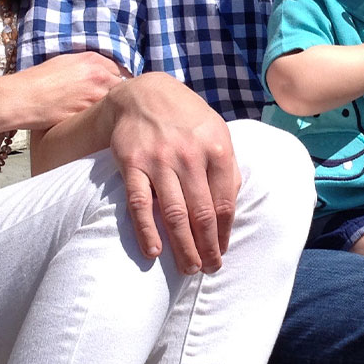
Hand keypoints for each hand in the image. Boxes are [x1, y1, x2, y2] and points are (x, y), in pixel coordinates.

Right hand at [15, 50, 126, 123]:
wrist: (22, 98)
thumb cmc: (37, 80)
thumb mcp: (64, 62)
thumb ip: (86, 65)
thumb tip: (100, 72)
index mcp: (91, 60)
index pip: (119, 69)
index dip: (115, 79)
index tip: (113, 87)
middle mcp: (97, 75)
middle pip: (121, 85)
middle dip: (116, 93)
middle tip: (110, 101)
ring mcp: (94, 96)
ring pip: (113, 102)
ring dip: (109, 106)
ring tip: (102, 112)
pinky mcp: (88, 114)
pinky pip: (101, 116)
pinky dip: (100, 119)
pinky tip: (91, 121)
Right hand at [104, 72, 238, 274]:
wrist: (144, 94)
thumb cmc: (187, 118)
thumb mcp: (217, 132)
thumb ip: (227, 167)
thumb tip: (231, 207)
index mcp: (217, 148)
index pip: (224, 203)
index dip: (224, 233)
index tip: (222, 252)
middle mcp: (190, 156)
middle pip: (202, 214)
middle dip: (207, 247)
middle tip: (208, 269)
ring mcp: (159, 160)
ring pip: (174, 213)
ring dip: (182, 247)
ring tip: (189, 269)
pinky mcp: (132, 164)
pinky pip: (140, 204)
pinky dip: (146, 230)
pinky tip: (154, 251)